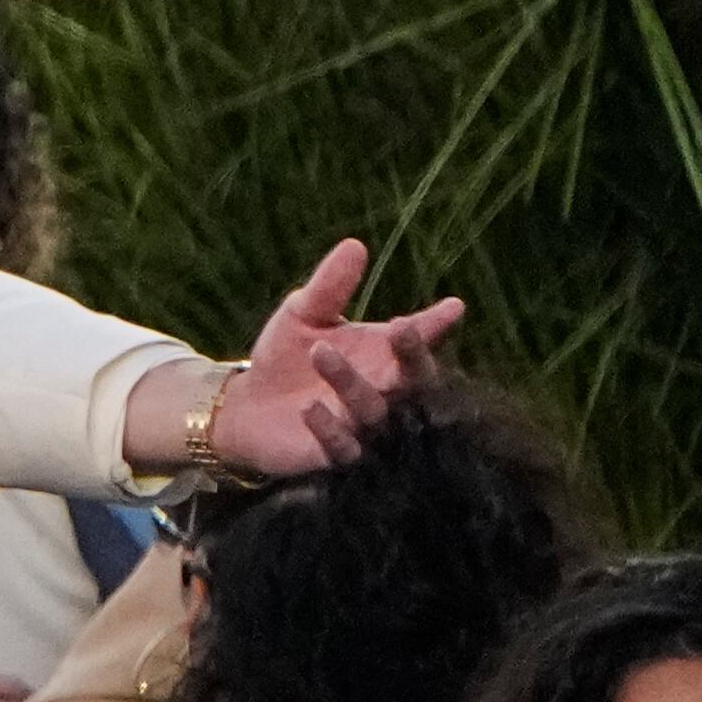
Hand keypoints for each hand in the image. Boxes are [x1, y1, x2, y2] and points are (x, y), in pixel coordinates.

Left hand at [144, 241, 466, 481]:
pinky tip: (310, 407)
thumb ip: (330, 286)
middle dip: (413, 357)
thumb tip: (354, 245)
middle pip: (415, 381)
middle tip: (400, 329)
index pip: (419, 341)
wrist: (248, 405)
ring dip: (349, 381)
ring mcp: (363, 427)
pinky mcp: (335, 456)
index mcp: (385, 356)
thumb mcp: (304, 314)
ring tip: (320, 350)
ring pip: (372, 409)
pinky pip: (342, 448)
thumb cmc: (287, 354)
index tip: (452, 307)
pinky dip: (329, 429)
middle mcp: (384, 392)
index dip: (434, 326)